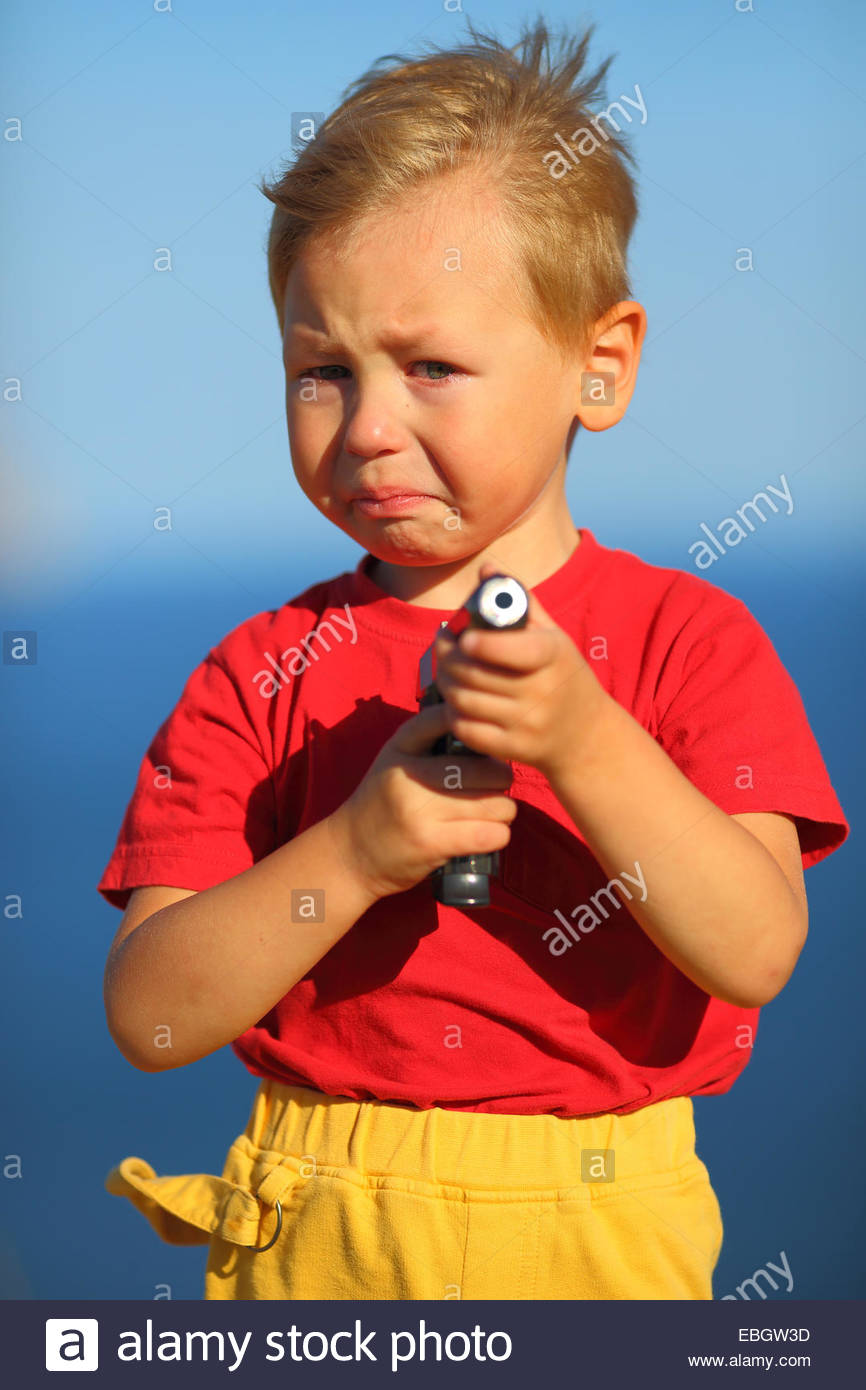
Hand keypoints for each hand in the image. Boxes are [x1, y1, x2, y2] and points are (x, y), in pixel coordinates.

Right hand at [333, 699, 517, 899]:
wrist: (350, 854)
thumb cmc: (384, 803)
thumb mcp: (396, 761)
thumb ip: (433, 742)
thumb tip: (489, 731)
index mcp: (401, 747)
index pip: (446, 719)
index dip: (476, 727)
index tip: (486, 741)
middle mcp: (409, 774)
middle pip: (485, 770)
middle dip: (501, 780)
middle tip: (495, 788)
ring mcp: (419, 810)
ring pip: (494, 804)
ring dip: (503, 811)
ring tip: (492, 814)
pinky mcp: (430, 843)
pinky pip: (490, 835)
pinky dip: (498, 835)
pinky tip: (488, 834)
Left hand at [433, 559, 610, 782]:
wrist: (585, 736)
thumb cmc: (562, 675)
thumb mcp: (553, 636)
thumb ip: (519, 602)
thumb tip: (487, 570)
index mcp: (554, 655)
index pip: (516, 650)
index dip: (484, 645)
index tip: (464, 638)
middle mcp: (543, 691)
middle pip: (475, 674)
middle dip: (448, 658)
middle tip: (443, 645)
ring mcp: (528, 723)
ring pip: (465, 701)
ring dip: (446, 683)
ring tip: (447, 670)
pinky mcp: (513, 749)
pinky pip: (466, 730)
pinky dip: (453, 713)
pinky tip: (457, 701)